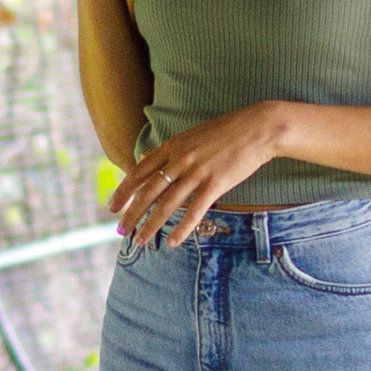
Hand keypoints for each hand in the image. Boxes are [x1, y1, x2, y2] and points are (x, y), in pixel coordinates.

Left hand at [111, 99, 292, 244]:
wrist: (257, 128)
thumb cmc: (225, 131)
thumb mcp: (190, 135)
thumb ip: (168, 150)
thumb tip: (145, 159)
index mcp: (172, 147)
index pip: (139, 172)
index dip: (124, 191)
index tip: (112, 207)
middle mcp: (180, 160)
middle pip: (148, 192)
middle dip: (131, 213)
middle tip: (120, 231)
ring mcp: (198, 172)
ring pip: (168, 204)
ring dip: (152, 225)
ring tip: (140, 241)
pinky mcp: (216, 184)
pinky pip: (195, 211)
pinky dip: (182, 228)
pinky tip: (173, 242)